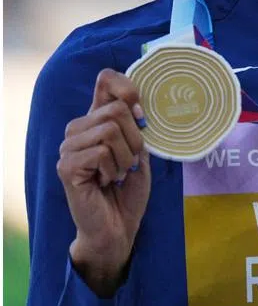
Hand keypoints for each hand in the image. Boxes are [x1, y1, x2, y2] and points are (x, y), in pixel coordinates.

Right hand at [57, 69, 150, 296]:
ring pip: (109, 130)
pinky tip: (106, 182)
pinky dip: (113, 169)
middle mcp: (78, 128)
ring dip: (125, 157)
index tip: (142, 116)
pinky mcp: (66, 166)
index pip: (106, 79)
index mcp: (97, 119)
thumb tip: (136, 104)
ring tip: (118, 173)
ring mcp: (68, 147)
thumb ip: (136, 125)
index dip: (128, 88)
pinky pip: (100, 152)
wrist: (118, 226)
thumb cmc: (129, 188)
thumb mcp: (140, 150)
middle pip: (116, 109)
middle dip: (136, 139)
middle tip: (130, 162)